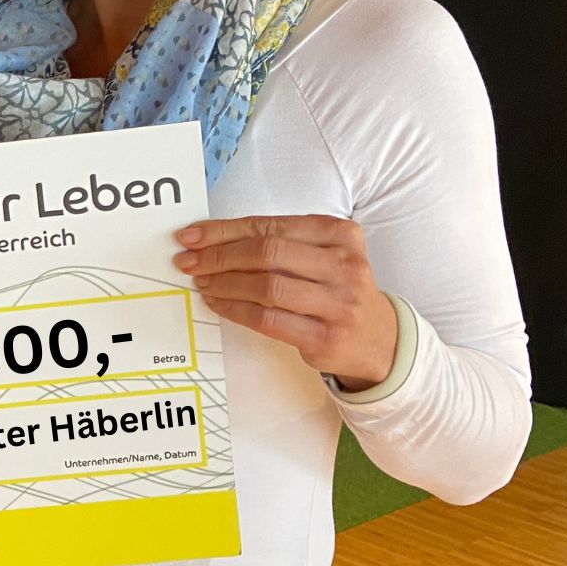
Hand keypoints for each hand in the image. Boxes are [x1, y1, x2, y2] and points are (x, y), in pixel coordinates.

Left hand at [174, 215, 397, 390]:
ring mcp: (338, 302)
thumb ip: (279, 242)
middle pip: (267, 253)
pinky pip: (267, 319)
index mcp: (340, 234)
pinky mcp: (324, 336)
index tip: (192, 235)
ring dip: (224, 283)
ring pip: (266, 286)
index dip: (225, 230)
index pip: (271, 226)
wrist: (378, 339)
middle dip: (219, 255)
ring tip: (201, 282)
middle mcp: (344, 265)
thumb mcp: (322, 255)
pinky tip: (217, 303)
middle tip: (188, 261)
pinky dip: (235, 309)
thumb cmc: (337, 289)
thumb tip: (213, 239)